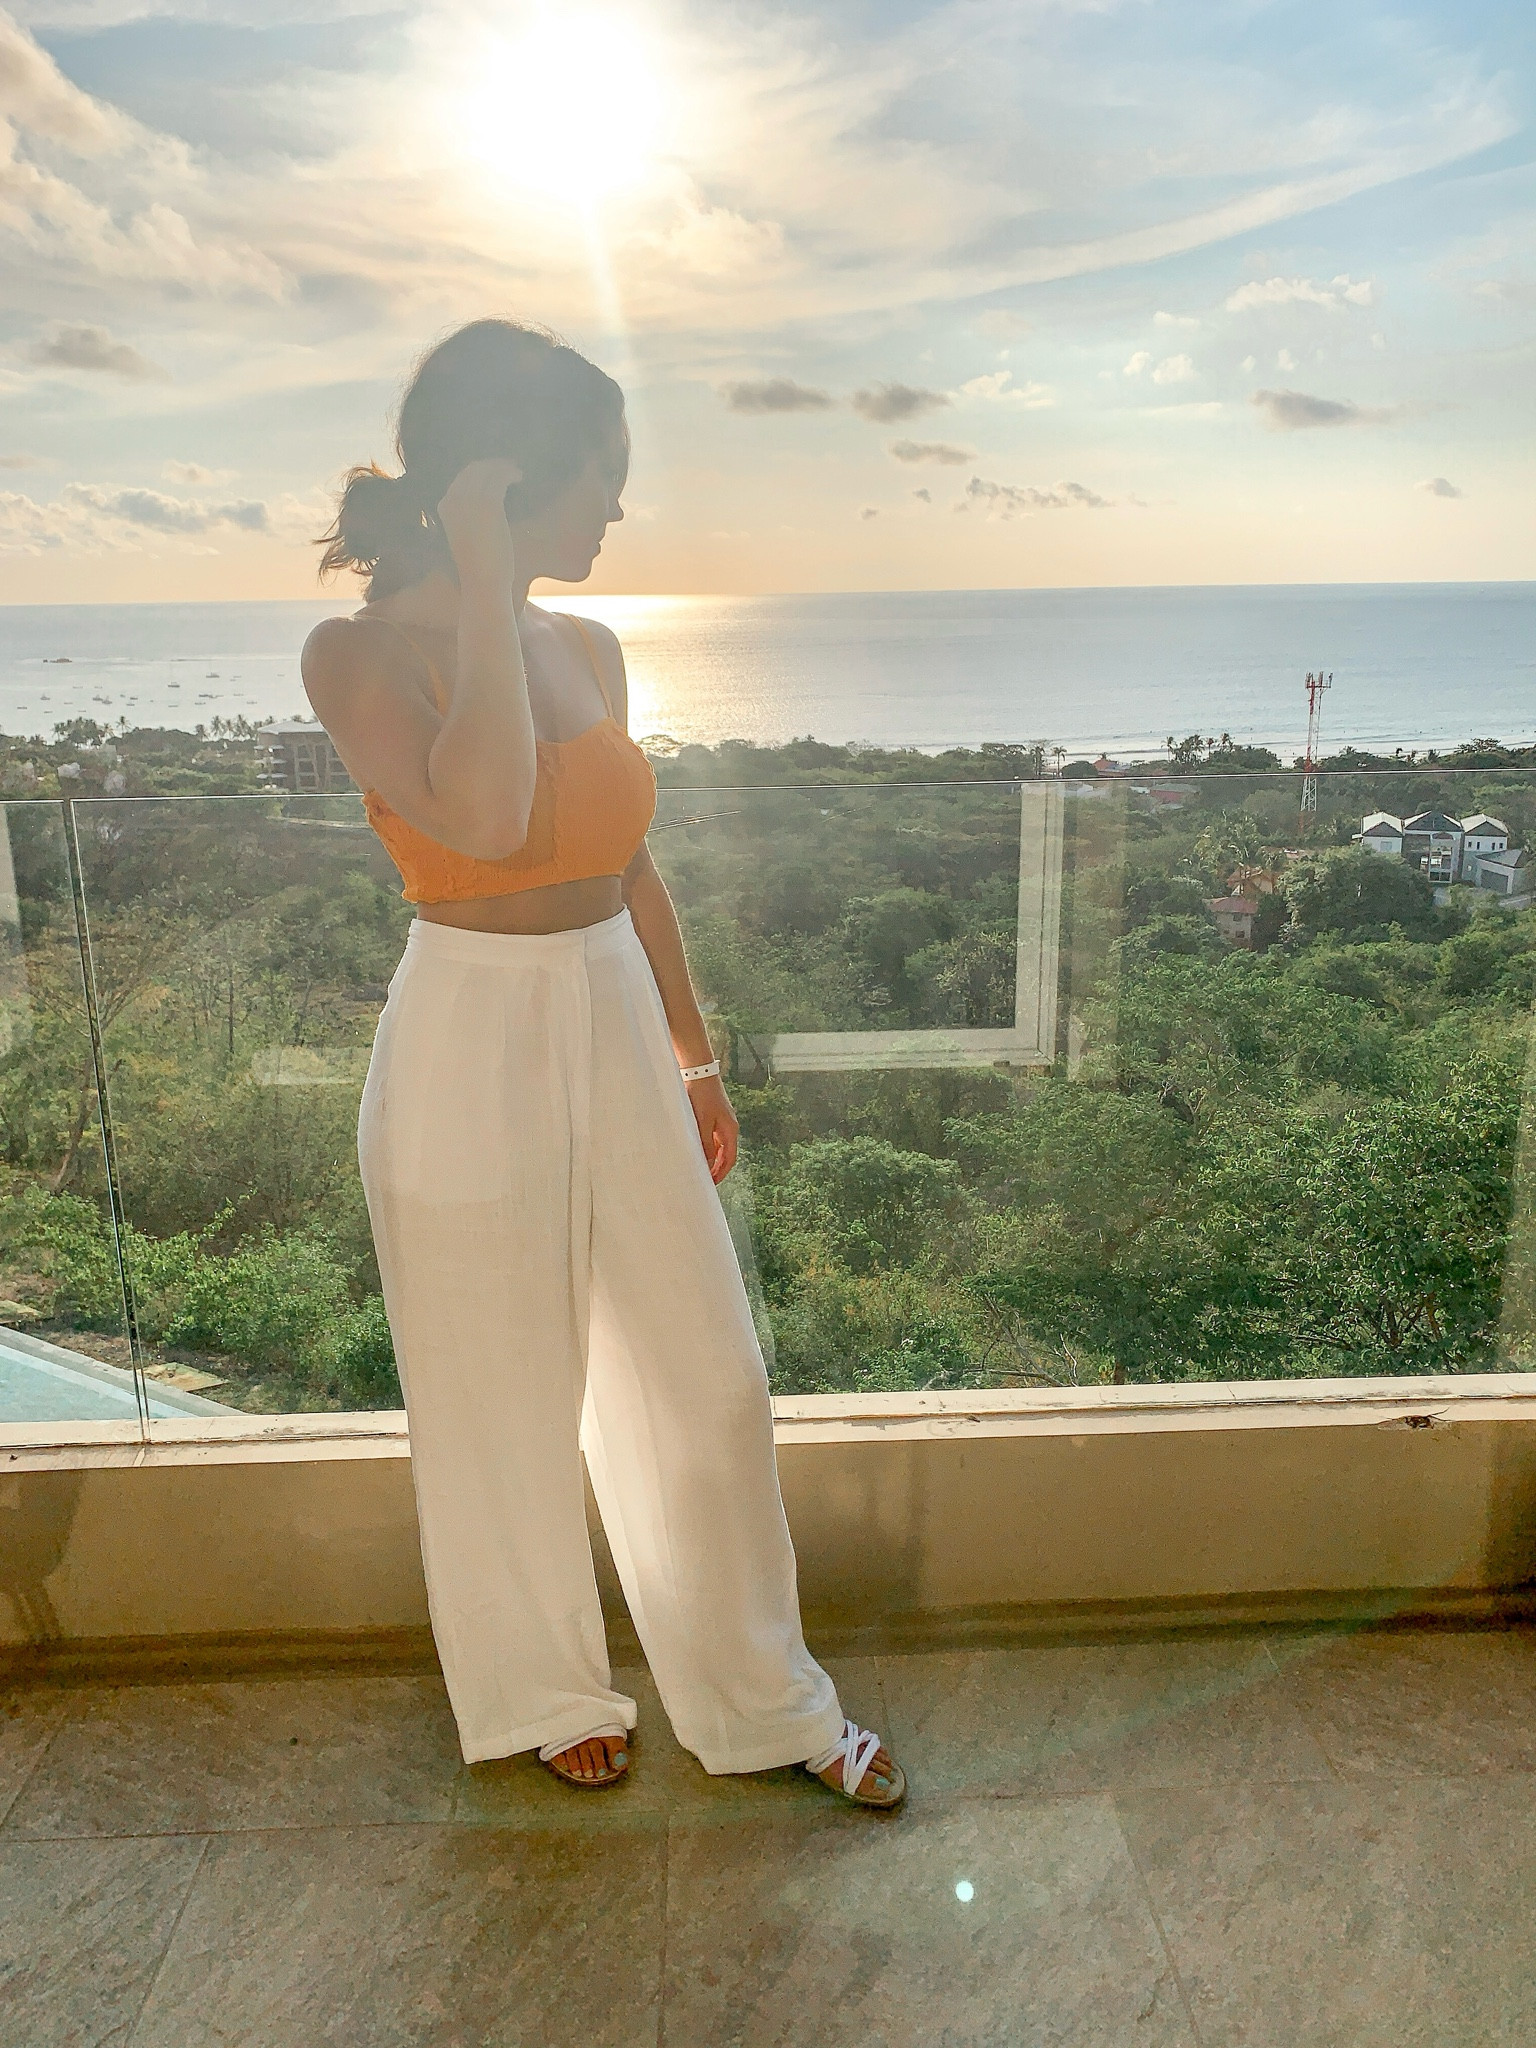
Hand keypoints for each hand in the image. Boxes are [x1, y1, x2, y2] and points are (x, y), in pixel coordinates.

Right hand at [436, 458, 523, 581]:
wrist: (481, 583)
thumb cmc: (477, 567)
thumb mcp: (465, 537)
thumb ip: (469, 519)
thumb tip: (483, 511)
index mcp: (444, 507)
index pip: (461, 478)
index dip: (478, 471)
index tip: (493, 471)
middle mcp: (453, 499)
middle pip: (472, 469)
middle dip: (491, 465)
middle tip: (508, 466)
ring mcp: (470, 500)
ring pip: (487, 470)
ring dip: (503, 467)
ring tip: (516, 471)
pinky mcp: (489, 504)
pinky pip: (500, 478)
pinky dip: (511, 473)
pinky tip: (519, 476)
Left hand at [686, 1073, 738, 1182]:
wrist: (699, 1072)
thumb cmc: (701, 1096)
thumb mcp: (702, 1123)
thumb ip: (705, 1145)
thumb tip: (708, 1165)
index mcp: (730, 1130)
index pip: (729, 1159)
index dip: (721, 1173)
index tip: (712, 1184)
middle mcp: (729, 1127)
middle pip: (726, 1154)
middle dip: (717, 1168)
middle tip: (706, 1181)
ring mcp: (722, 1120)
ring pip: (719, 1146)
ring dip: (712, 1158)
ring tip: (700, 1168)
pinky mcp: (714, 1115)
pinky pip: (713, 1137)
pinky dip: (708, 1147)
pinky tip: (697, 1150)